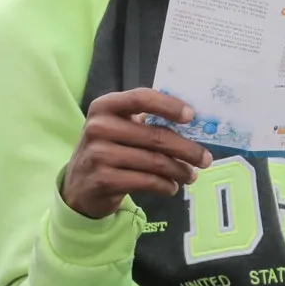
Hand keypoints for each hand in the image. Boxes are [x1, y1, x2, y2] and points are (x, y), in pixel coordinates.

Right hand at [63, 88, 212, 218]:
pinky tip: (172, 187)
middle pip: (155, 136)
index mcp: (105, 106)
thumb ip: (146, 121)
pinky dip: (165, 185)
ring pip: (154, 162)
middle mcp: (98, 127)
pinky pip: (146, 181)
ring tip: (190, 175)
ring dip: (180, 171)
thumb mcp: (119, 128)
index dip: (169, 105)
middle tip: (205, 159)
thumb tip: (193, 122)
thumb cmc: (109, 149)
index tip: (191, 116)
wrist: (79, 185)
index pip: (141, 98)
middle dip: (187, 150)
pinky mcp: (102, 180)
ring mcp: (98, 154)